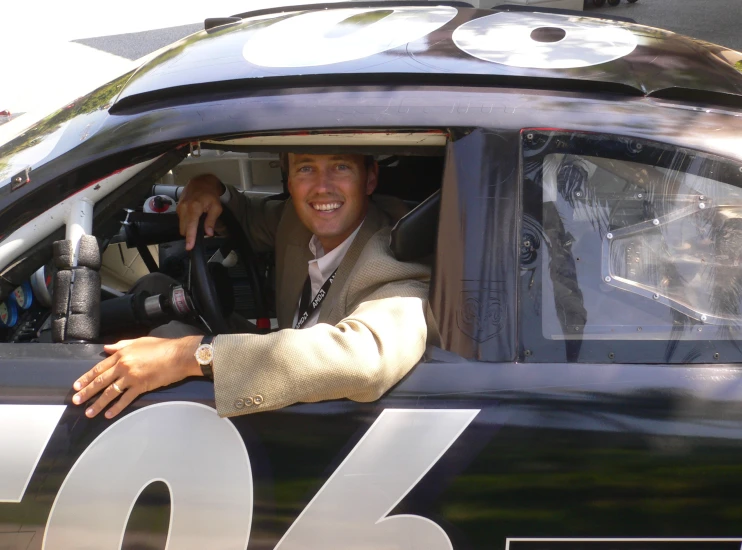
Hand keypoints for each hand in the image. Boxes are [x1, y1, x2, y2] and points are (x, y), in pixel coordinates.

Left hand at [72, 335, 202, 418]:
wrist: (179, 355)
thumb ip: (121, 345)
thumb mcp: (139, 341)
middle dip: (87, 392)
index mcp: (122, 354)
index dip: (87, 377)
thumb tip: (107, 348)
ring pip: (110, 392)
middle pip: (101, 381)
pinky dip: (116, 407)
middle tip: (76, 400)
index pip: (99, 368)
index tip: (77, 385)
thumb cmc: (162, 346)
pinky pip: (126, 399)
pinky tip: (109, 414)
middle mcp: (123, 366)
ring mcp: (132, 377)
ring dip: (98, 403)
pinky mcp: (142, 386)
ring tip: (88, 412)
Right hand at [176, 174, 223, 249]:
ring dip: (188, 228)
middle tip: (200, 232)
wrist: (201, 182)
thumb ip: (211, 221)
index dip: (190, 238)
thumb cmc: (210, 194)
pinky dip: (186, 222)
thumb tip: (209, 233)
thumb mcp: (216, 207)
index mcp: (194, 208)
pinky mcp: (178, 208)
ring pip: (181, 226)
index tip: (189, 247)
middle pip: (184, 229)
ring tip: (198, 221)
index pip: (191, 226)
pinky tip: (193, 217)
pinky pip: (181, 220)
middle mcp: (184, 208)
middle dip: (190, 234)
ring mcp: (179, 208)